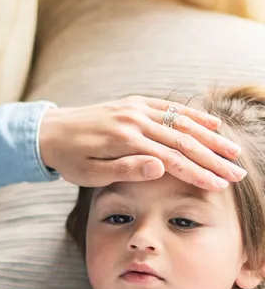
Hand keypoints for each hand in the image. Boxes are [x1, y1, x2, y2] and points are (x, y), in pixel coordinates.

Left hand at [38, 96, 244, 189]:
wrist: (50, 131)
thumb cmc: (69, 159)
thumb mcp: (91, 173)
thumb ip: (126, 169)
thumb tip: (160, 168)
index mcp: (125, 140)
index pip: (171, 159)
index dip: (198, 173)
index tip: (219, 185)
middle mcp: (134, 120)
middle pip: (183, 140)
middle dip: (213, 158)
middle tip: (238, 173)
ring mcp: (136, 108)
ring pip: (182, 122)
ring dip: (211, 137)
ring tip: (233, 153)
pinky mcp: (135, 103)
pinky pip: (169, 108)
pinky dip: (193, 115)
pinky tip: (213, 124)